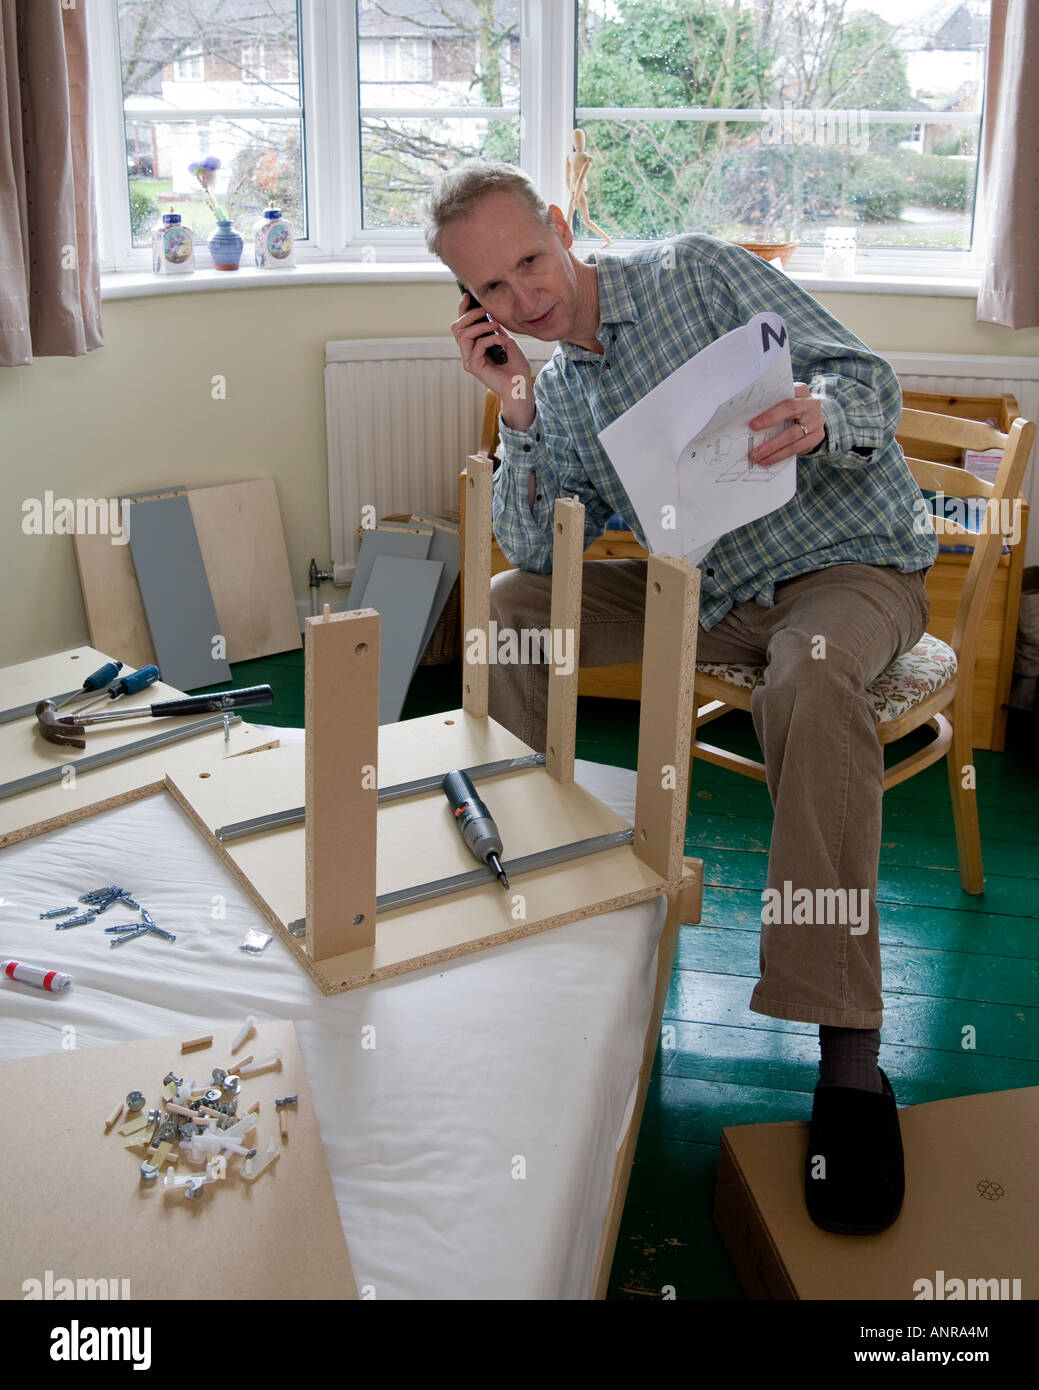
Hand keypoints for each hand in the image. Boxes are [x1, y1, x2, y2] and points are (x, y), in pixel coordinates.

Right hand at [451, 293, 532, 409]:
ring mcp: (469, 360)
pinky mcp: (474, 367)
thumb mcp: (507, 341)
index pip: (462, 324)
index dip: (463, 309)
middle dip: (470, 315)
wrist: (521, 385)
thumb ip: (496, 330)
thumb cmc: (516, 367)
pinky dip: (491, 339)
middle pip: (457, 327)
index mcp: (474, 345)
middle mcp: (468, 352)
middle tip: (486, 311)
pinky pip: (477, 346)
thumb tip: (489, 316)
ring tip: (495, 325)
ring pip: (463, 335)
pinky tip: (503, 342)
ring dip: (480, 326)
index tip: (469, 296)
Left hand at [748, 382, 824, 465]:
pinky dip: (781, 456)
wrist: (812, 416)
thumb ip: (771, 405)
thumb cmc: (791, 408)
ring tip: (758, 457)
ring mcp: (816, 421)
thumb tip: (747, 419)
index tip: (753, 425)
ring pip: (793, 438)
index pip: (785, 401)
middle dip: (770, 433)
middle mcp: (811, 404)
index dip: (770, 414)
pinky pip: (798, 448)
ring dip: (774, 450)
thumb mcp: (784, 401)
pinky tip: (768, 460)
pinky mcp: (817, 436)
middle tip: (754, 449)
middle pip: (790, 421)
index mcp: (801, 391)